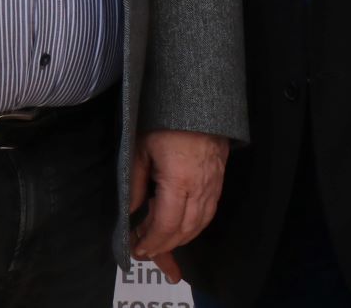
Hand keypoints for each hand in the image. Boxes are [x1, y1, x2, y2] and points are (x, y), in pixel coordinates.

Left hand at [129, 129, 227, 271]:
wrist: (199, 100)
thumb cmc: (165, 121)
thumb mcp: (141, 149)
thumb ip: (136, 184)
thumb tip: (131, 212)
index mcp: (178, 181)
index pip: (166, 225)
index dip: (152, 242)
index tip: (138, 248)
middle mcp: (200, 188)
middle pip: (185, 230)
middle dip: (164, 245)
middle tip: (146, 250)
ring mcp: (213, 185)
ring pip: (200, 224)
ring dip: (181, 238)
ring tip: (162, 242)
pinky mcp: (219, 180)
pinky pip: (209, 212)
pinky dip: (195, 226)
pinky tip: (183, 227)